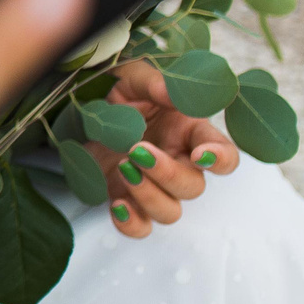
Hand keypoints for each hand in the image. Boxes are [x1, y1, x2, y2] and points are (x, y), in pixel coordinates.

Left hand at [86, 59, 238, 238]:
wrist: (78, 108)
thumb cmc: (117, 89)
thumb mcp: (131, 76)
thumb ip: (152, 82)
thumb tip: (169, 91)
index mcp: (189, 132)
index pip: (225, 155)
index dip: (220, 159)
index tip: (201, 155)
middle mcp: (178, 162)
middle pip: (193, 188)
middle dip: (167, 174)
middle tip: (136, 151)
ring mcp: (153, 185)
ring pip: (170, 212)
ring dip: (149, 197)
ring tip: (123, 169)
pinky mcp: (126, 199)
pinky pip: (140, 227)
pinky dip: (131, 223)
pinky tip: (116, 204)